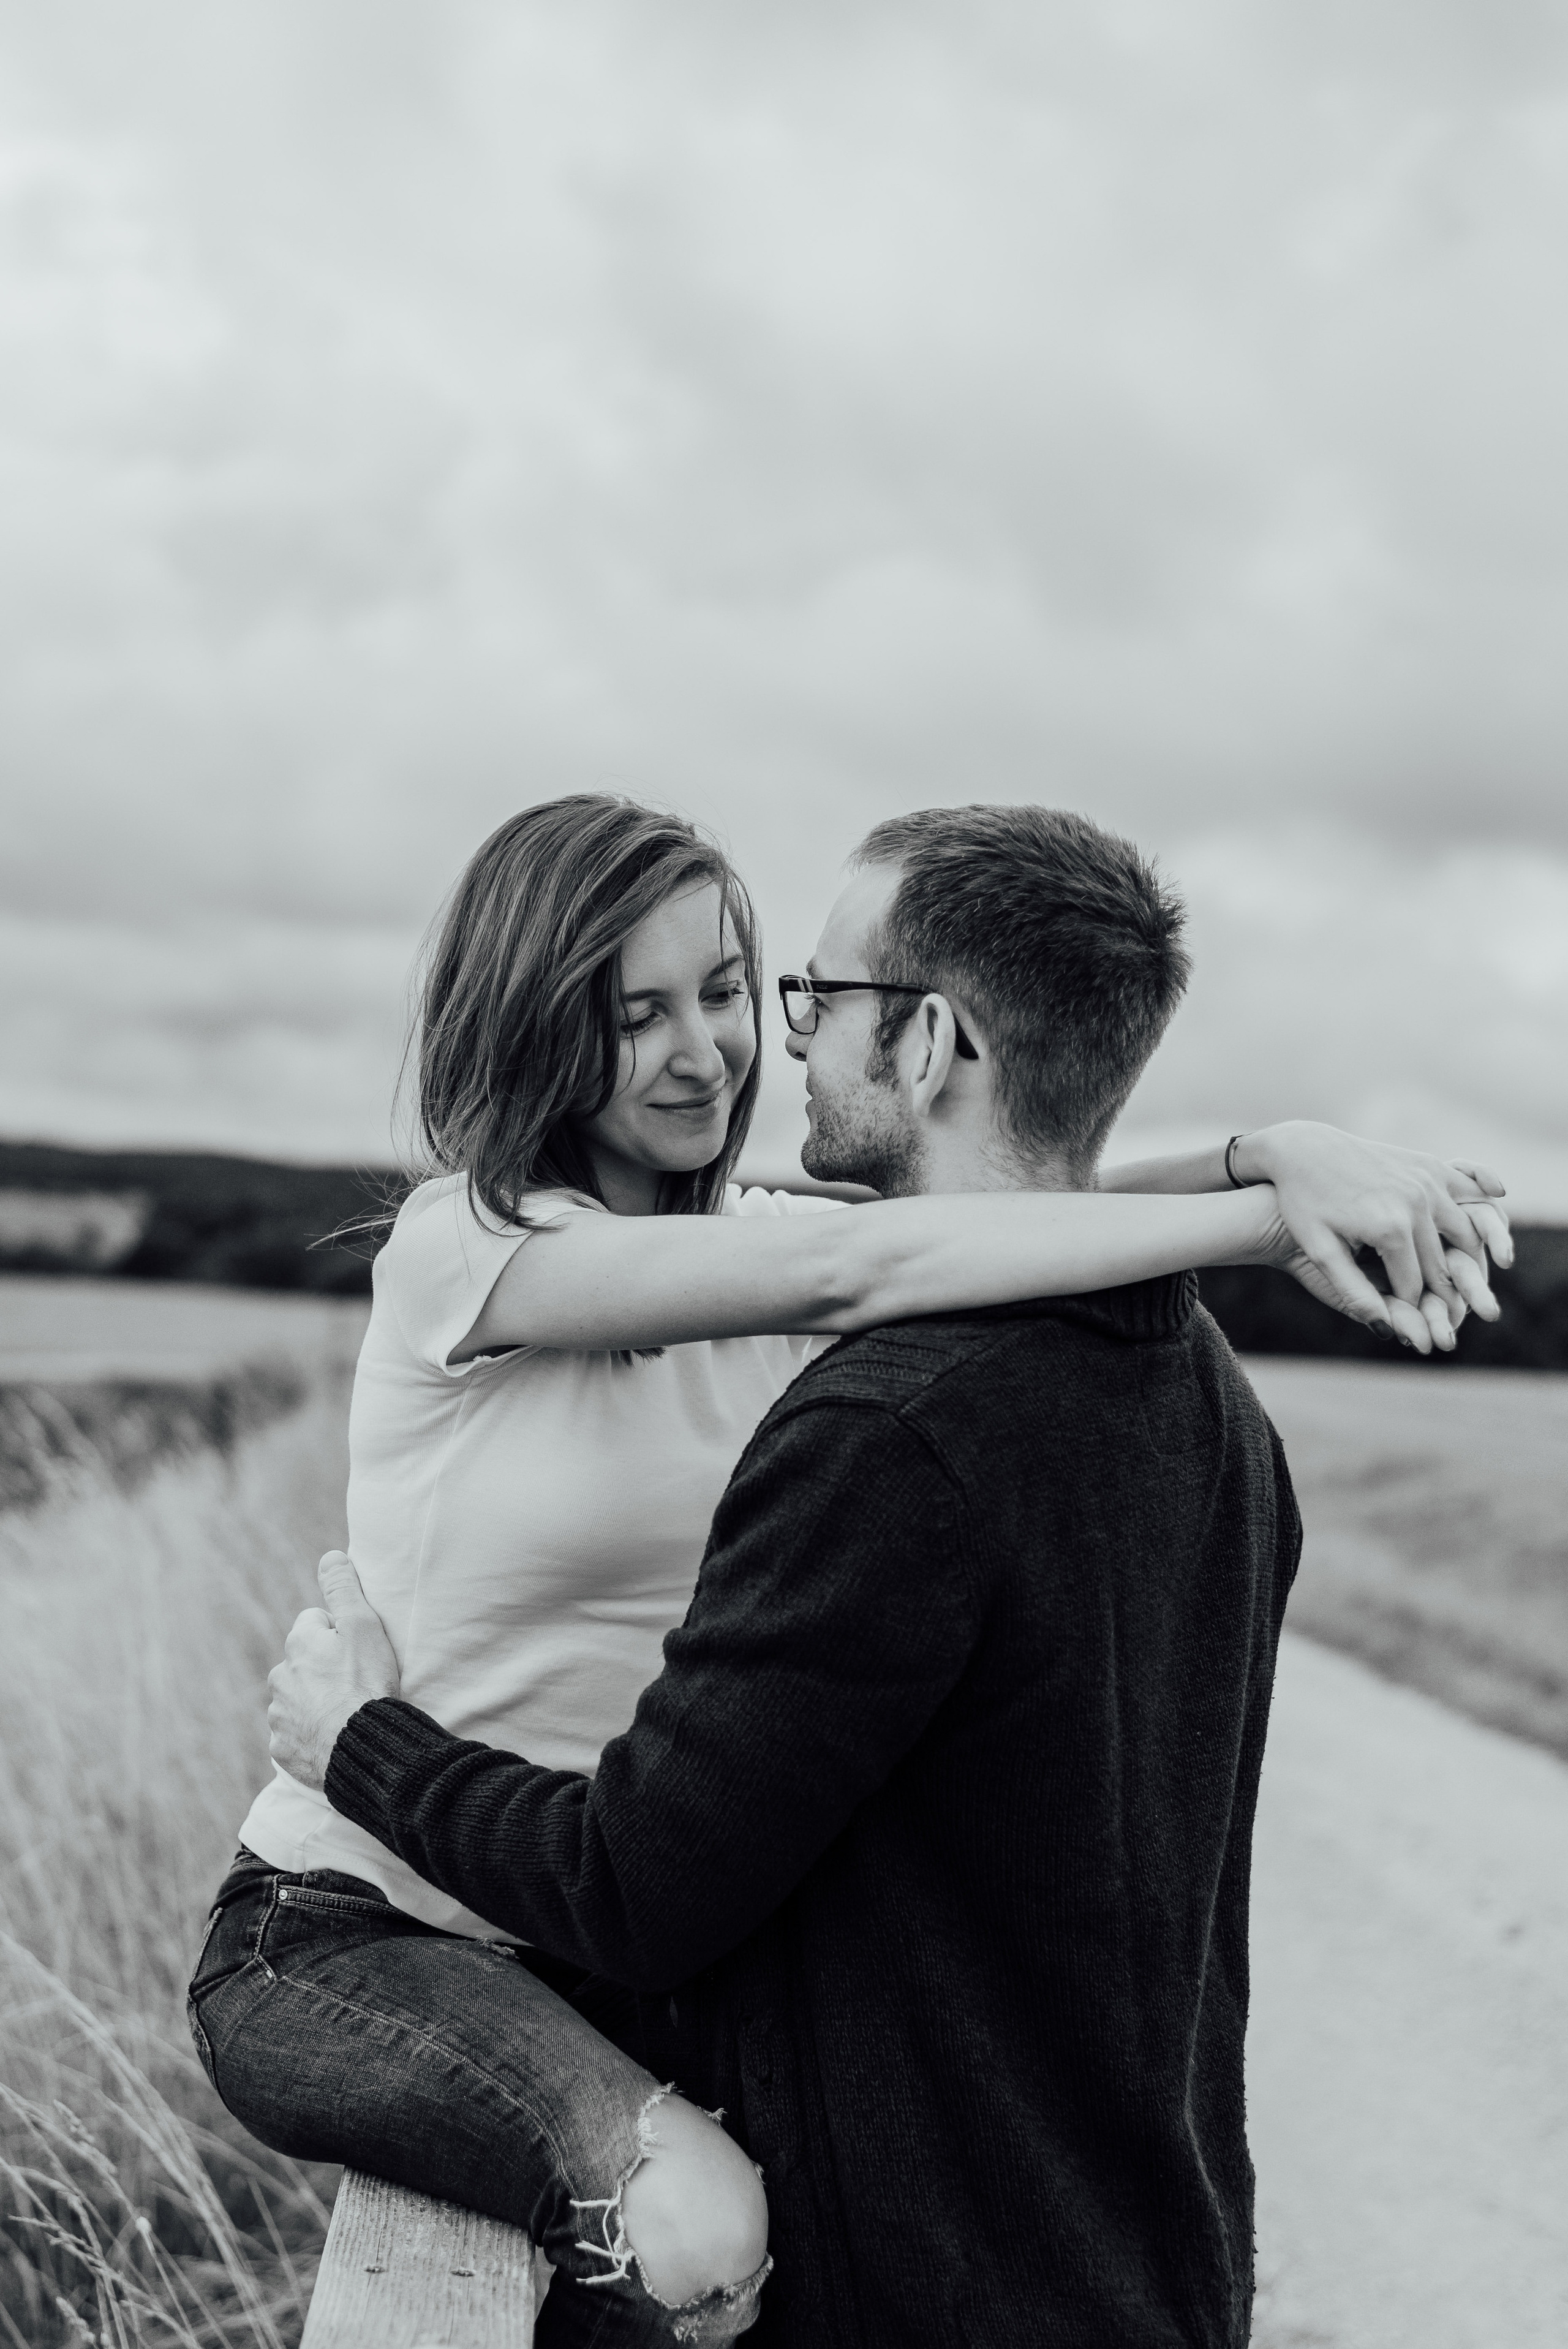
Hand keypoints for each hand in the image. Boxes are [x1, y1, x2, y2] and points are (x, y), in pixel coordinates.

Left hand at [267, 1552, 400, 1792]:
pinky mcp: (282, 1749)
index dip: (339, 1635)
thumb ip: (343, 1588)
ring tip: (345, 1714)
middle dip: (322, 1670)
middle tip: (354, 1684)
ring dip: (315, 1704)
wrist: (361, 1746)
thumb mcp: (362, 1625)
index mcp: (298, 1644)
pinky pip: (295, 1736)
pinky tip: (333, 1739)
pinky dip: (311, 1736)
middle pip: (302, 1664)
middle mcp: (280, 1677)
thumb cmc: (365, 1683)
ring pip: (297, 1700)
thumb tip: (330, 1556)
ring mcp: (279, 1716)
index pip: (314, 1624)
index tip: (357, 1652)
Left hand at [1239, 1123, 1510, 1351]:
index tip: (1405, 1324)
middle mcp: (1417, 1204)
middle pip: (1442, 1265)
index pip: (1414, 1286)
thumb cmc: (1305, 1203)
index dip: (1409, 1309)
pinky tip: (1487, 1232)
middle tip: (1441, 1316)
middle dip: (1441, 1294)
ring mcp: (1428, 1181)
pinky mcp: (1431, 1165)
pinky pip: (1470, 1194)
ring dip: (1465, 1262)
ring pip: (1466, 1235)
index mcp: (1390, 1229)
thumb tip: (1386, 1331)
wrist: (1305, 1150)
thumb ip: (1354, 1293)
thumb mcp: (1321, 1251)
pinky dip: (1483, 1214)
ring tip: (1457, 1284)